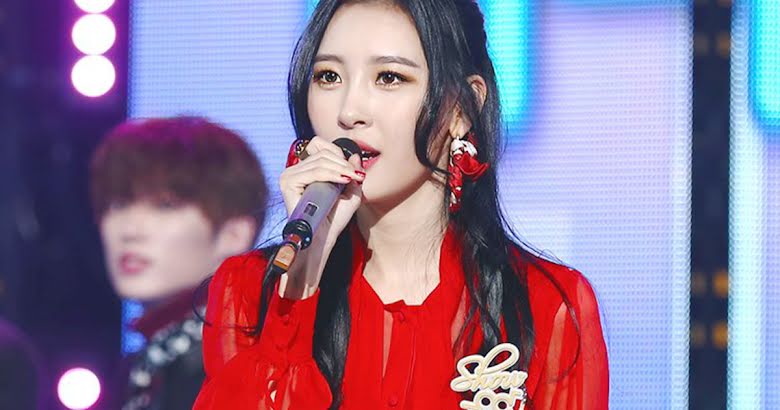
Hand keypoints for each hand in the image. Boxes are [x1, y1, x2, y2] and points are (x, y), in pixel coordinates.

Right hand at [277, 136, 364, 297]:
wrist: (323, 238)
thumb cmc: (334, 218)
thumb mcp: (349, 192)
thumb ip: (352, 172)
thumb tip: (355, 155)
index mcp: (306, 169)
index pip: (320, 146)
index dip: (339, 154)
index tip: (355, 171)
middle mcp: (295, 170)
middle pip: (322, 151)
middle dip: (343, 163)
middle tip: (356, 177)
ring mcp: (289, 175)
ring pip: (320, 160)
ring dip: (340, 169)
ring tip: (350, 180)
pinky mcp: (287, 183)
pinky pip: (314, 171)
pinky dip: (331, 174)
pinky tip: (341, 182)